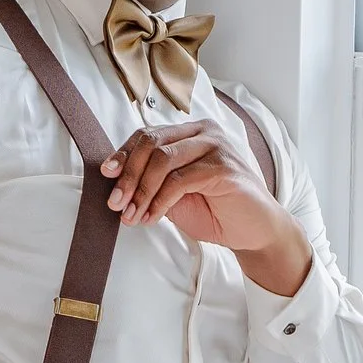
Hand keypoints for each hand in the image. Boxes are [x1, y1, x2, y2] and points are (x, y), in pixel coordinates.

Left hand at [101, 120, 312, 295]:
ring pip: (162, 160)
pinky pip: (179, 181)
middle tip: (115, 202)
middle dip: (128, 174)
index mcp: (192, 131)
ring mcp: (217, 146)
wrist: (255, 231)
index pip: (148, 134)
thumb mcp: (175, 193)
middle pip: (151, 143)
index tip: (106, 175)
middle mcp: (205, 131)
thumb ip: (152, 180)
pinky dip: (159, 201)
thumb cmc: (216, 210)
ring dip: (141, 190)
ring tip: (131, 215)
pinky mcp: (224, 168)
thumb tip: (116, 181)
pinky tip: (152, 217)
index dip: (123, 153)